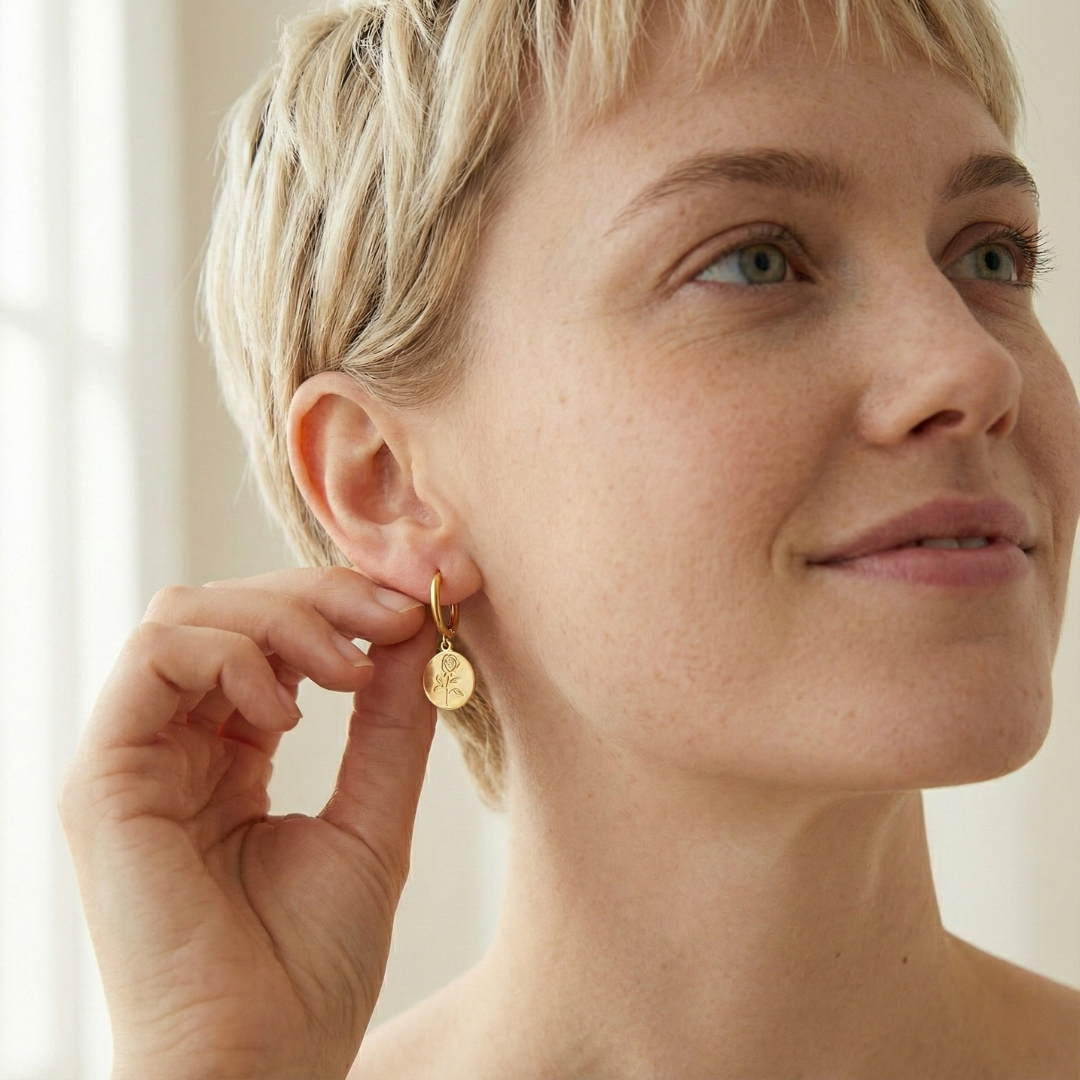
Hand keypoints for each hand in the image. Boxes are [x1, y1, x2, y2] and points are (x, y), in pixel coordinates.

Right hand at [58, 567, 436, 1079]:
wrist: (258, 1064)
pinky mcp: (103, 775)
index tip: (417, 606)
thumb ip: (389, 722)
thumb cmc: (309, 965)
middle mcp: (175, 743)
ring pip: (189, 612)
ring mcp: (134, 755)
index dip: (341, 603)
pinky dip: (233, 656)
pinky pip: (155, 656)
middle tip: (395, 616)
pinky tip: (287, 716)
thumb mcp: (372, 817)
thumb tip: (416, 629)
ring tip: (347, 675)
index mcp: (229, 751)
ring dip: (283, 619)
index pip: (270, 634)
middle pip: (230, 606)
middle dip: (322, 594)